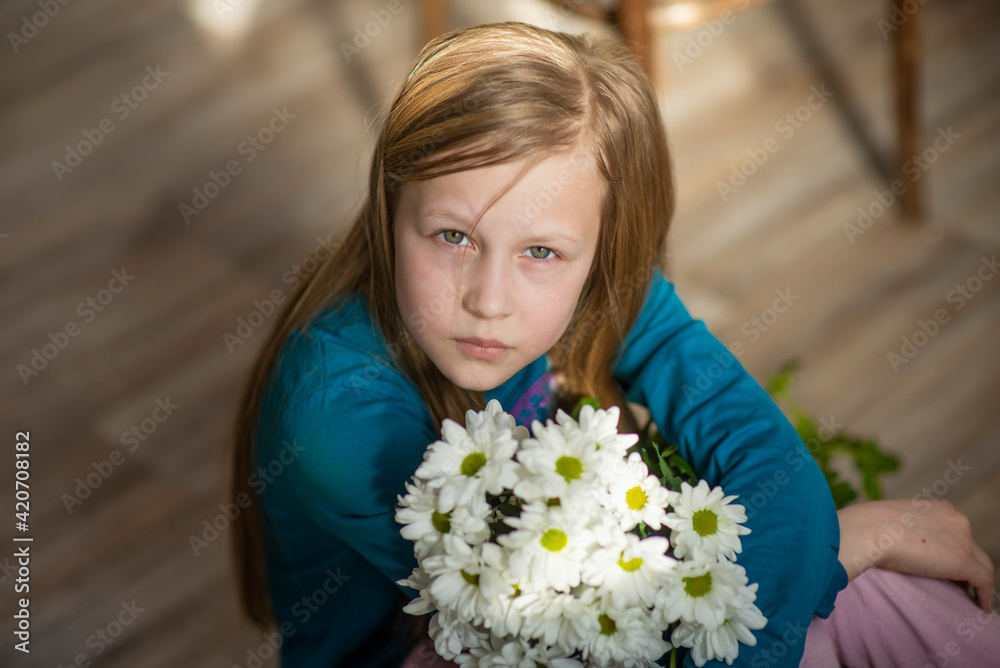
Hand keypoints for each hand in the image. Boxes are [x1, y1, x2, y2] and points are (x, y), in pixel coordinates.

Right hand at [837, 499, 994, 610]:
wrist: (868, 530)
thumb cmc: (866, 525)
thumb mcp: (888, 519)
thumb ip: (900, 527)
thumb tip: (888, 540)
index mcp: (938, 507)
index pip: (955, 530)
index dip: (952, 547)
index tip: (942, 561)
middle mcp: (956, 518)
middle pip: (971, 546)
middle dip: (965, 562)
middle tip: (954, 581)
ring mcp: (962, 540)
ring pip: (981, 564)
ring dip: (975, 580)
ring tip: (969, 595)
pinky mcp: (964, 562)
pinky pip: (984, 581)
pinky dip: (984, 596)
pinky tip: (980, 607)